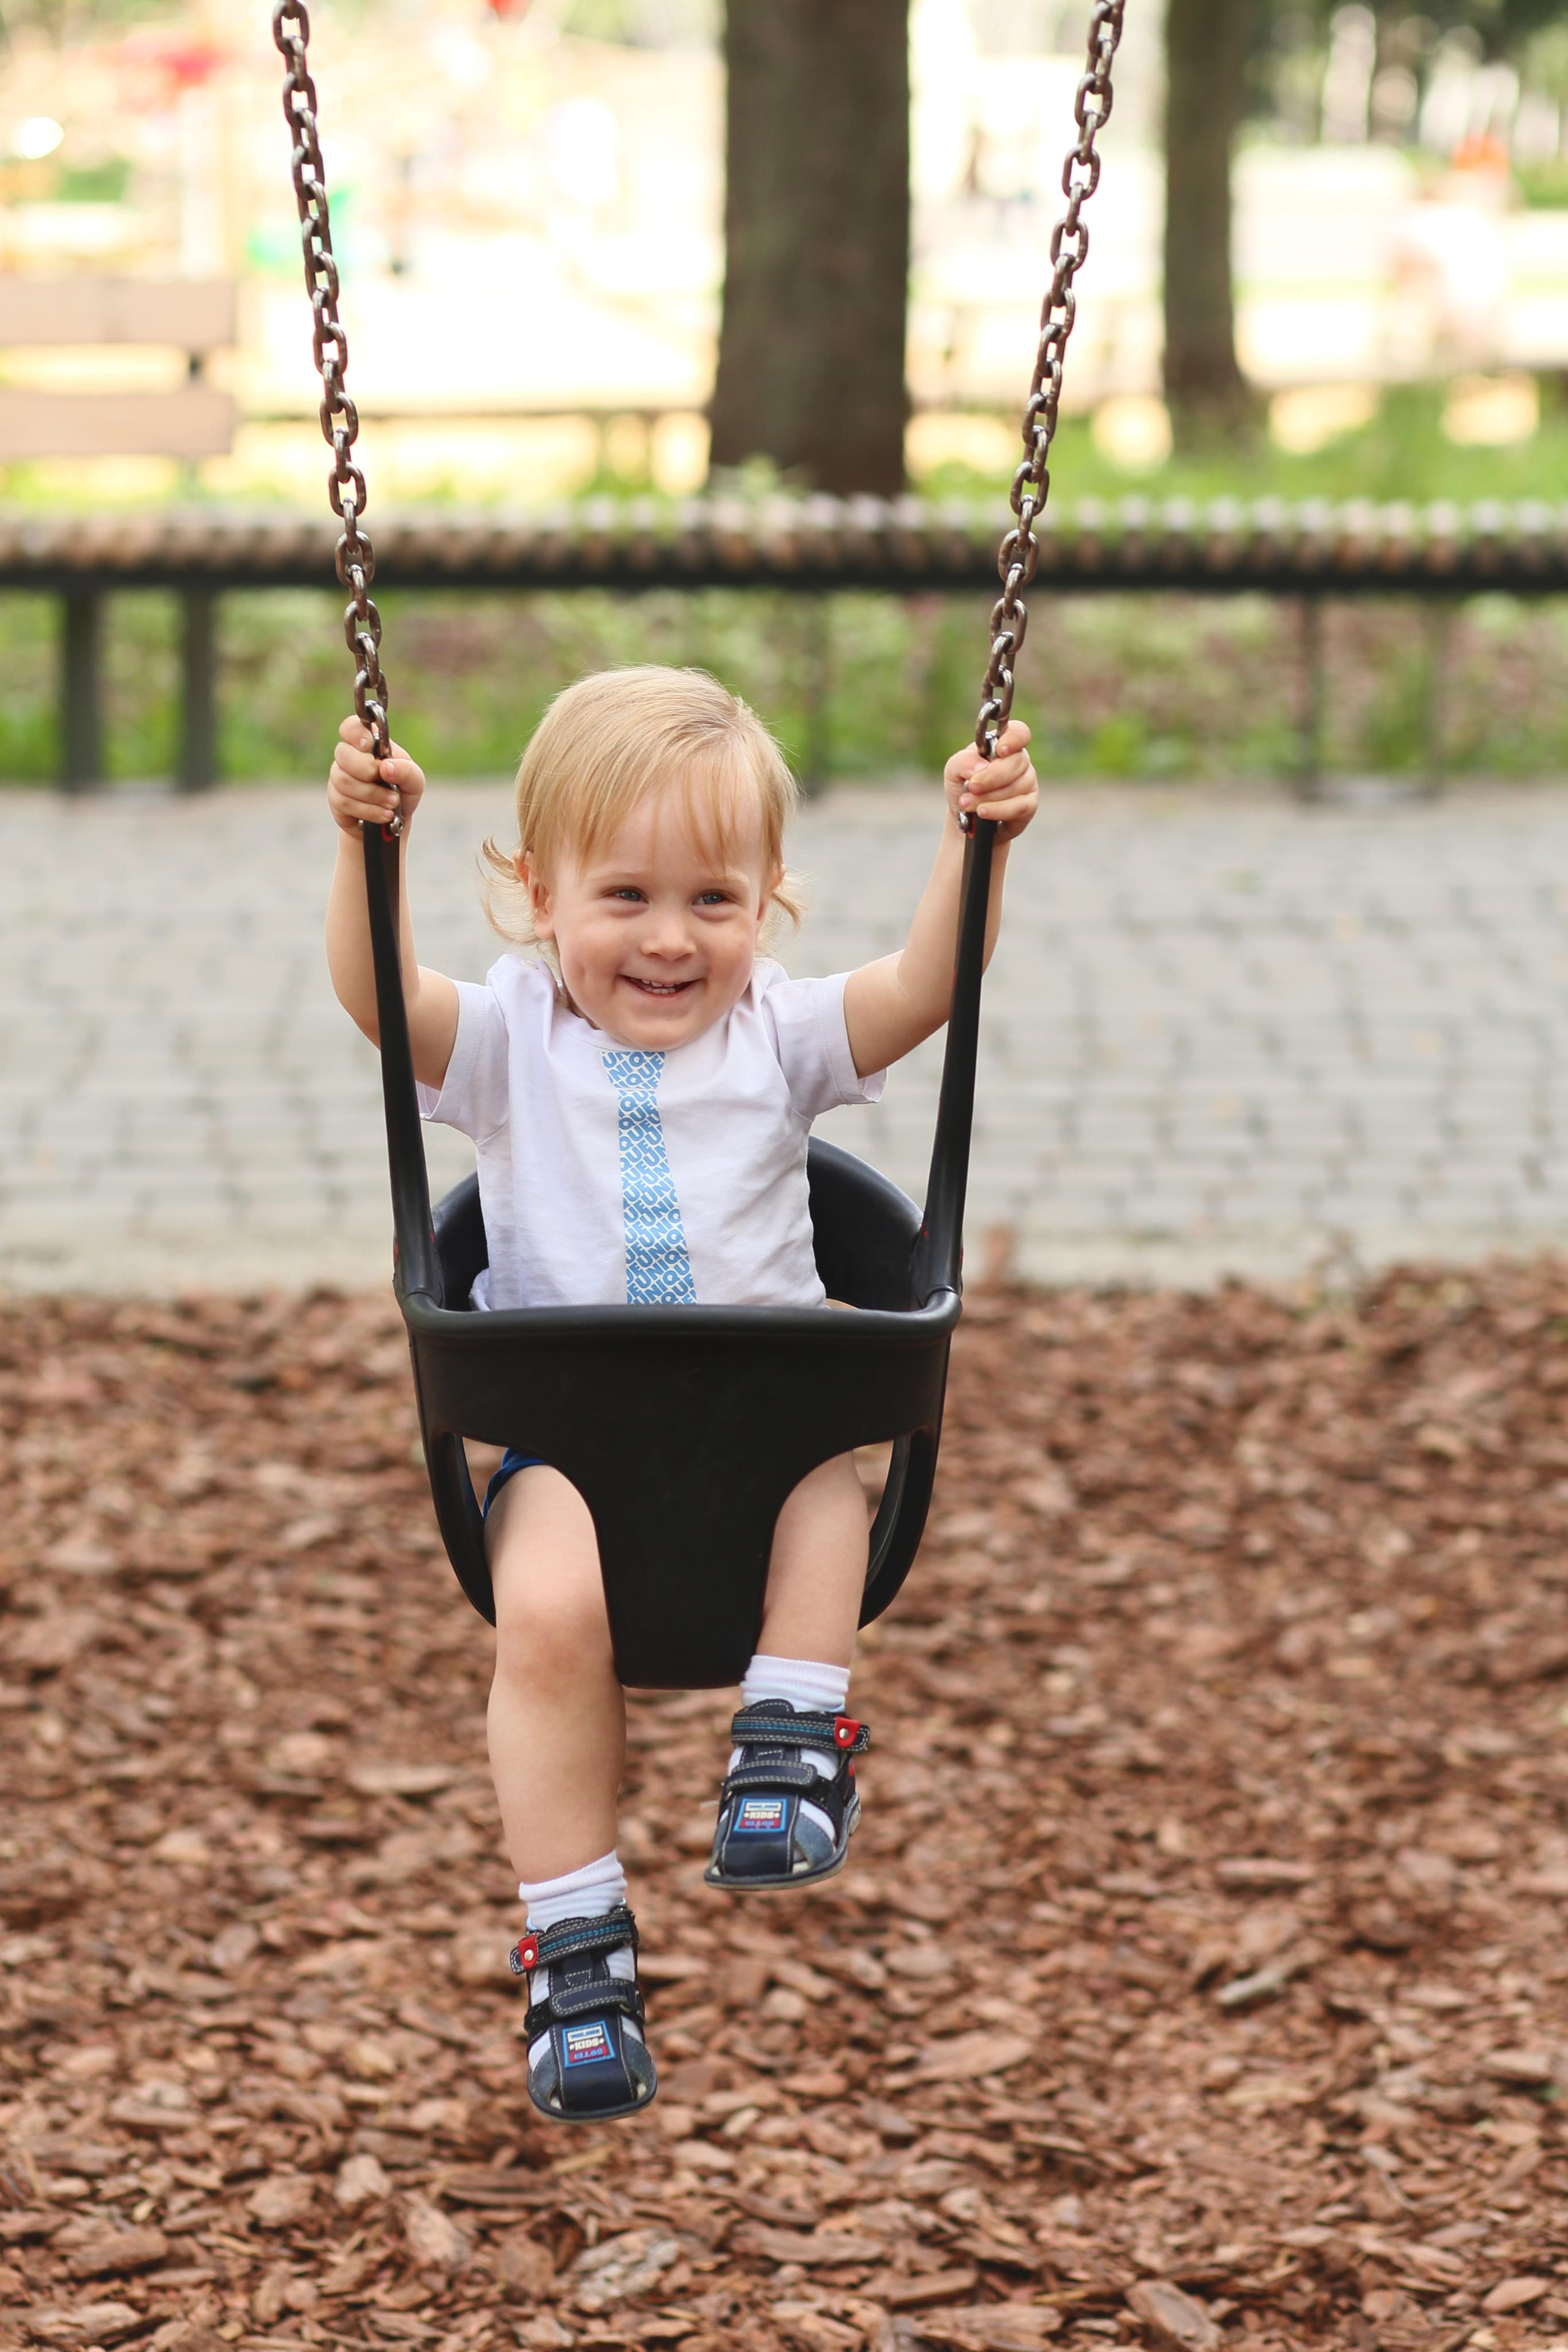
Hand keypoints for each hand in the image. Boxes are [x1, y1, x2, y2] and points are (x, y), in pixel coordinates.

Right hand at [327, 715, 424, 837]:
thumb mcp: (415, 781)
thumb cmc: (403, 792)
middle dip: (367, 770)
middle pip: (342, 753)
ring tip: (392, 803)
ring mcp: (339, 777)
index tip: (368, 746)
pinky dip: (368, 810)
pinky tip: (383, 814)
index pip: (350, 727)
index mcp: (368, 744)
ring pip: (343, 781)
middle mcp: (349, 757)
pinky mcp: (336, 799)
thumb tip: (386, 767)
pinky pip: (344, 802)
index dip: (355, 733)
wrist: (394, 822)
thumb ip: (406, 770)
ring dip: (373, 795)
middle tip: (387, 780)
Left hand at [944, 719, 1036, 841]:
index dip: (1013, 739)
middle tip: (971, 786)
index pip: (1019, 733)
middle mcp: (1018, 762)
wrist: (965, 821)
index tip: (1000, 751)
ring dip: (988, 797)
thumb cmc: (963, 789)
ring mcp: (1027, 783)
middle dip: (991, 776)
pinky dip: (998, 810)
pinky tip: (982, 812)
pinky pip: (1019, 806)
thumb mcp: (954, 770)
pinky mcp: (1029, 805)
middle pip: (1017, 761)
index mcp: (1002, 746)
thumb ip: (964, 761)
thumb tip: (982, 766)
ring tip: (967, 803)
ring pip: (1017, 786)